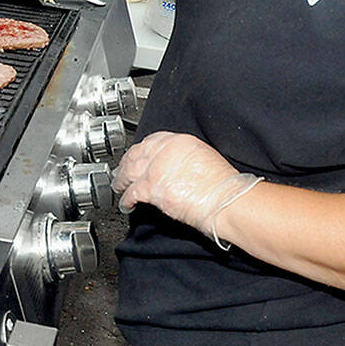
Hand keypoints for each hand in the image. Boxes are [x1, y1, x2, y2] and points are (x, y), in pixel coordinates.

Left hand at [112, 132, 260, 242]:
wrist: (225, 201)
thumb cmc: (224, 186)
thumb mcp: (204, 158)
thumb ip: (184, 158)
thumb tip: (175, 168)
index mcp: (179, 141)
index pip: (151, 141)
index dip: (140, 151)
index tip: (136, 156)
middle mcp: (164, 151)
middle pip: (136, 155)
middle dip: (127, 164)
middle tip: (122, 171)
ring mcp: (156, 169)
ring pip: (129, 172)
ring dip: (122, 181)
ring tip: (119, 187)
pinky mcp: (151, 188)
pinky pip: (131, 193)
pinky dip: (126, 199)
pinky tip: (126, 204)